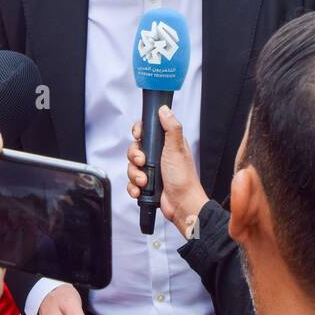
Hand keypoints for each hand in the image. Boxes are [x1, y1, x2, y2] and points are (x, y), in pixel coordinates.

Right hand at [125, 105, 207, 237]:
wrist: (182, 204)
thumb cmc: (183, 177)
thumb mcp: (177, 148)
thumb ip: (171, 128)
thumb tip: (164, 110)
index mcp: (166, 143)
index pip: (146, 130)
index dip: (139, 132)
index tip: (138, 136)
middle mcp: (158, 155)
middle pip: (134, 148)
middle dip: (134, 157)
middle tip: (142, 162)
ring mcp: (152, 170)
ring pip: (131, 166)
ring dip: (135, 174)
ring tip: (144, 180)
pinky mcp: (147, 184)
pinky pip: (131, 182)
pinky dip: (133, 187)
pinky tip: (140, 190)